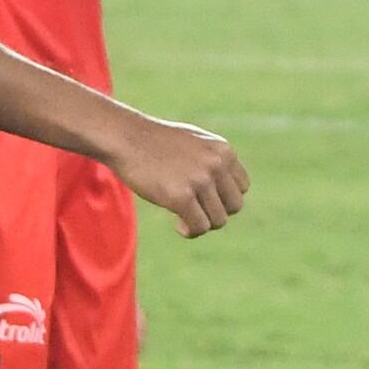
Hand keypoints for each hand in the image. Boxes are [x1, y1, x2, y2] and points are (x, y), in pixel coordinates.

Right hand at [103, 108, 248, 237]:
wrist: (125, 137)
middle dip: (215, 212)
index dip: (224, 197)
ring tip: (183, 215)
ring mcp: (199, 180)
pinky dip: (190, 231)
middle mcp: (216, 164)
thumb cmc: (156, 141)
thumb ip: (213, 161)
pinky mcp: (180, 196)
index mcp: (223, 150)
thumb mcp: (195, 142)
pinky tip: (177, 223)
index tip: (204, 197)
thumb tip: (223, 193)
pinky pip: (199, 226)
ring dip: (201, 223)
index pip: (242, 187)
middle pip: (234, 206)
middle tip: (194, 209)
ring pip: (218, 220)